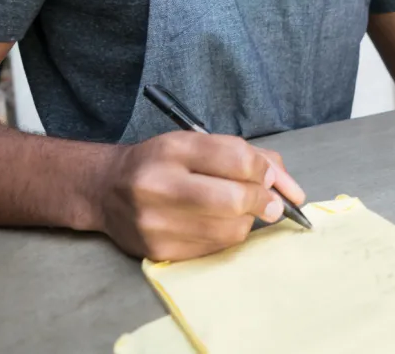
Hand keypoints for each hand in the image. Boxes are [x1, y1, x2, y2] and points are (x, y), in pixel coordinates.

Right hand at [95, 131, 306, 260]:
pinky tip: (218, 225)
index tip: (270, 176)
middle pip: (234, 199)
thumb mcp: (195, 143)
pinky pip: (213, 248)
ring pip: (229, 229)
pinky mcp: (159, 250)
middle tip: (272, 204)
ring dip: (247, 221)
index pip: (236, 158)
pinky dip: (227, 237)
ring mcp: (156, 222)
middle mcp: (159, 184)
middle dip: (264, 201)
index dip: (264, 170)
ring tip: (239, 212)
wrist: (106, 189)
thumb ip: (244, 156)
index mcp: (172, 149)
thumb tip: (288, 185)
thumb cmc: (160, 162)